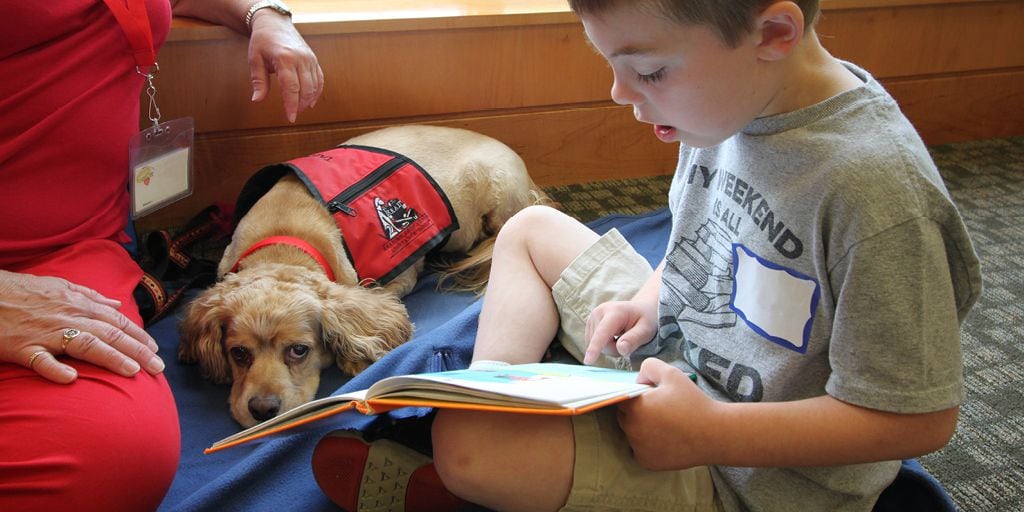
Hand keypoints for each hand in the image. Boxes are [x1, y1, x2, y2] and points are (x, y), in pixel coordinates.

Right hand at [0, 270, 163, 383]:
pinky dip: (54, 368)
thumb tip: (117, 304)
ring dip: (110, 358)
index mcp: (76, 304)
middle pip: (108, 334)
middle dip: (136, 350)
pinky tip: (70, 378)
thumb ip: (90, 296)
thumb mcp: (59, 286)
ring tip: (132, 372)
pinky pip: (39, 359)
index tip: (155, 350)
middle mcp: (67, 317)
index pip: (115, 321)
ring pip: (84, 344)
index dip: (137, 335)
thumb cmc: (21, 291)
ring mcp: (45, 332)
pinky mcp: (21, 347)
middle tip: (158, 368)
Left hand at [247, 12, 323, 122]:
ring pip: (315, 85)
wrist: (274, 23)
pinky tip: (311, 101)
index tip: (290, 118)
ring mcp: (309, 59)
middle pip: (306, 88)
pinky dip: (317, 91)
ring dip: (308, 100)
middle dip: (300, 105)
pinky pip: (319, 78)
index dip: (291, 105)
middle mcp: (300, 59)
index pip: (291, 87)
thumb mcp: (255, 60)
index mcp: (284, 59)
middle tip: (292, 115)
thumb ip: (258, 81)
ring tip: (300, 109)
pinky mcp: (314, 59)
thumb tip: (257, 100)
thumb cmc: (263, 41)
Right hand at [583, 299, 655, 364]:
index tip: (588, 361)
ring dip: (609, 347)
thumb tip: (620, 349)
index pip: (602, 333)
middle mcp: (599, 311)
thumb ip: (634, 339)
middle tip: (629, 342)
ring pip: (595, 344)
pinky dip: (604, 344)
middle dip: (613, 349)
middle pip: (600, 343)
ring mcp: (592, 316)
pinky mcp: (590, 322)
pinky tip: (614, 337)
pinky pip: (592, 342)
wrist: (641, 308)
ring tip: (622, 337)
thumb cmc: (646, 319)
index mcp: (615, 312)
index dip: (595, 347)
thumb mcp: (646, 330)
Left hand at [616, 358, 716, 469]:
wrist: (715, 434)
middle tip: (660, 410)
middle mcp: (632, 430)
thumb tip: (638, 380)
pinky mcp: (647, 462)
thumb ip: (648, 367)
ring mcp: (639, 448)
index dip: (635, 396)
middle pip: (624, 417)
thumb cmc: (693, 402)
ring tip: (666, 425)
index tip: (651, 397)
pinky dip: (648, 445)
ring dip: (641, 429)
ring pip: (632, 434)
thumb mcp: (672, 374)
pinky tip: (666, 438)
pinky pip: (640, 450)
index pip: (621, 398)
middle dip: (636, 412)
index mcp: (634, 407)